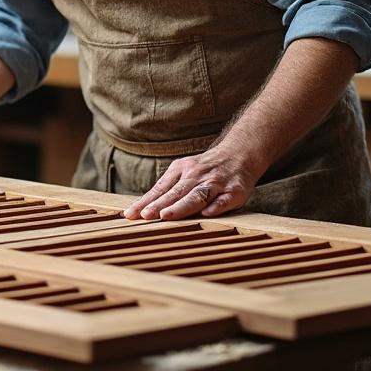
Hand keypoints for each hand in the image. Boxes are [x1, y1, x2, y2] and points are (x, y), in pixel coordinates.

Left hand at [123, 147, 262, 220]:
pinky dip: (216, 206)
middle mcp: (197, 176)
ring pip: (197, 196)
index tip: (132, 213)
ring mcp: (216, 183)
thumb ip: (167, 189)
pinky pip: (225, 200)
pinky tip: (206, 214)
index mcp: (182, 170)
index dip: (146, 201)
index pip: (161, 189)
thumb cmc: (205, 169)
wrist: (239, 154)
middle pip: (176, 192)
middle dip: (159, 205)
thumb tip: (143, 208)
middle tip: (145, 215)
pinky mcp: (235, 191)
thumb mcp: (184, 170)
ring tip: (166, 216)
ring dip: (181, 206)